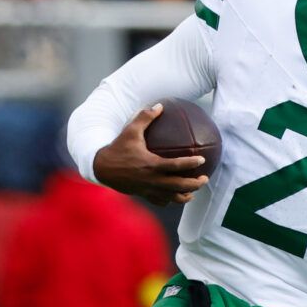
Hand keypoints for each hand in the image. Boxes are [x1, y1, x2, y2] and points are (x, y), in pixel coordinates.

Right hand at [92, 103, 208, 205]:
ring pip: (172, 198)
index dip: (191, 163)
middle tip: (205, 178)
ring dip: (185, 195)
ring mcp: (148, 189)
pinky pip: (161, 201)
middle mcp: (152, 179)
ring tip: (193, 191)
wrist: (101, 168)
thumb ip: (145, 117)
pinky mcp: (143, 195)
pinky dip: (170, 200)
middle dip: (195, 184)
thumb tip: (159, 105)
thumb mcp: (130, 130)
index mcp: (151, 164)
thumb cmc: (117, 148)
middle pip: (179, 186)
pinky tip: (175, 195)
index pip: (176, 166)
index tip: (202, 160)